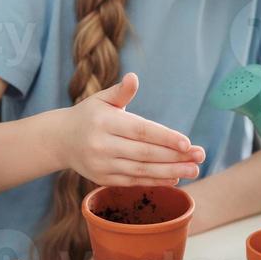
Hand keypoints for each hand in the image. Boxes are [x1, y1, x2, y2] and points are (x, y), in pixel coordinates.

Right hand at [49, 72, 204, 185]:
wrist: (61, 140)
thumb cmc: (89, 115)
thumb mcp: (101, 99)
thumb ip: (121, 91)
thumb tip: (133, 78)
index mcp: (105, 122)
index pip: (140, 131)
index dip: (165, 137)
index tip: (188, 143)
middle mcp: (102, 145)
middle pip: (145, 153)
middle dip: (175, 156)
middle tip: (200, 157)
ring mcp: (102, 164)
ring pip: (141, 170)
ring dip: (170, 172)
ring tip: (194, 170)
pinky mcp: (102, 178)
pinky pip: (133, 181)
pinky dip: (155, 181)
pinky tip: (175, 178)